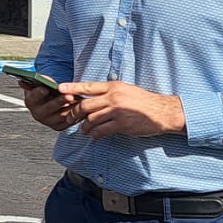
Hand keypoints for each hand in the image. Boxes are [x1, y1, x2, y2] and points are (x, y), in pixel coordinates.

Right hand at [20, 82, 80, 129]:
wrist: (51, 100)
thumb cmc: (47, 90)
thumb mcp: (43, 83)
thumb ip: (43, 81)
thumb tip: (43, 81)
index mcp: (31, 101)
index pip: (34, 96)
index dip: (39, 93)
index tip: (46, 89)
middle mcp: (38, 113)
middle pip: (50, 107)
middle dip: (60, 101)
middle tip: (69, 95)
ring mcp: (48, 121)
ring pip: (62, 115)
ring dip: (72, 107)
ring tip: (80, 100)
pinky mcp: (59, 126)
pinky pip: (69, 121)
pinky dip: (76, 114)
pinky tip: (82, 107)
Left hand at [65, 81, 186, 139]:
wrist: (163, 112)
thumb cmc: (144, 102)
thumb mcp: (126, 90)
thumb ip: (109, 92)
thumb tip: (92, 97)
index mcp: (114, 86)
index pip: (88, 86)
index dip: (72, 88)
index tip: (59, 89)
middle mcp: (114, 97)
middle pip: (85, 105)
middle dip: (74, 113)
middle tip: (70, 118)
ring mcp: (117, 111)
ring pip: (91, 119)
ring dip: (84, 127)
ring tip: (83, 130)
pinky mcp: (121, 124)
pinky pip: (101, 131)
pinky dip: (95, 134)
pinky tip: (95, 136)